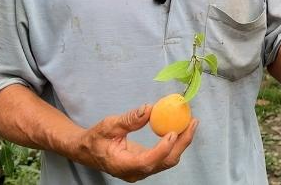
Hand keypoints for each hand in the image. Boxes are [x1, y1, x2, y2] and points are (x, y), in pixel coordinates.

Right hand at [75, 104, 197, 181]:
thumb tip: (148, 109)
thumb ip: (128, 120)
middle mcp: (135, 172)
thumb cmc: (96, 138)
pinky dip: (175, 143)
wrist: (88, 151)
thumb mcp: (108, 126)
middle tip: (192, 122)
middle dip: (181, 143)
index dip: (162, 149)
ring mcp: (142, 170)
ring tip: (190, 123)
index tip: (173, 132)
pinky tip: (180, 128)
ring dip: (181, 143)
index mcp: (122, 164)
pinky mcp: (146, 165)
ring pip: (167, 161)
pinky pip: (165, 157)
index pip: (146, 161)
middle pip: (164, 162)